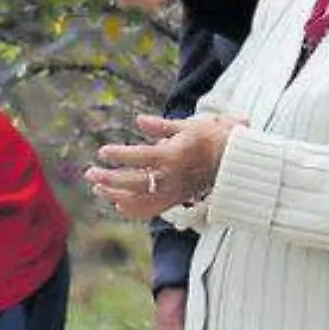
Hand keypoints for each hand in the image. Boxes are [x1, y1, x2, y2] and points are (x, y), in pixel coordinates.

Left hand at [87, 114, 242, 219]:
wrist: (238, 160)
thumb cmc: (216, 136)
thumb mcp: (190, 125)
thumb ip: (162, 126)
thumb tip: (138, 120)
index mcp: (173, 154)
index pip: (137, 156)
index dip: (117, 155)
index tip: (103, 152)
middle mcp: (171, 175)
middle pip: (132, 181)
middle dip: (108, 177)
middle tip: (90, 172)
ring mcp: (174, 190)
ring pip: (138, 198)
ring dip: (114, 194)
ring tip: (98, 187)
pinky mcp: (178, 198)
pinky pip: (151, 209)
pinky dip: (133, 209)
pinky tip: (118, 204)